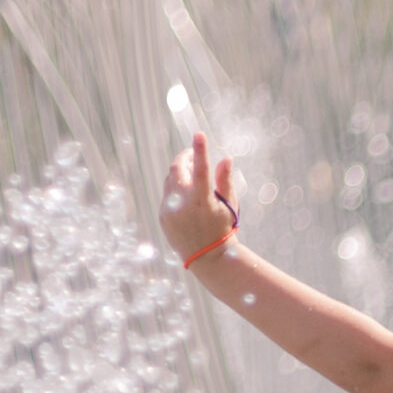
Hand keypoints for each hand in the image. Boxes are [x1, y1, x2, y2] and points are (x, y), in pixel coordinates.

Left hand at [159, 132, 238, 263]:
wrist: (207, 258)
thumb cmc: (223, 228)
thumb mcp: (229, 206)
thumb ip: (225, 181)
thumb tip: (226, 158)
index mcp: (203, 201)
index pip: (201, 170)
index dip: (200, 150)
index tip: (199, 134)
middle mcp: (183, 205)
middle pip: (178, 169)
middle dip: (185, 158)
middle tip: (192, 155)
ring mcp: (170, 211)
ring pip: (170, 180)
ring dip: (180, 174)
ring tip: (193, 177)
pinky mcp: (163, 216)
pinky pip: (167, 195)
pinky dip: (176, 190)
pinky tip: (187, 198)